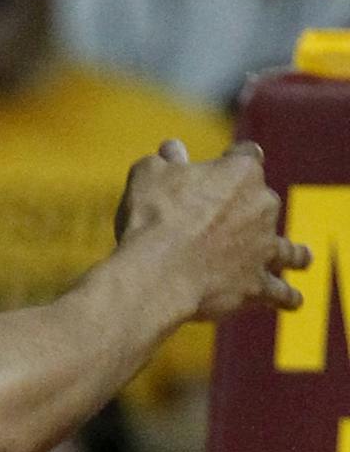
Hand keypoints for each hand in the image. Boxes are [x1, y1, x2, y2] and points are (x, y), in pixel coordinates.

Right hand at [115, 139, 308, 321]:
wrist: (159, 270)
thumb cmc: (153, 215)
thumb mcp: (149, 175)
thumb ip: (165, 161)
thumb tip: (172, 150)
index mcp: (240, 171)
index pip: (246, 154)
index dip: (234, 156)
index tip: (226, 159)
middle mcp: (263, 205)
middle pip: (265, 200)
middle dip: (250, 206)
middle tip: (226, 218)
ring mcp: (265, 247)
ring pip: (288, 249)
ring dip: (295, 253)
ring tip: (302, 258)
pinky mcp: (259, 283)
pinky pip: (280, 291)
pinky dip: (286, 296)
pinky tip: (292, 301)